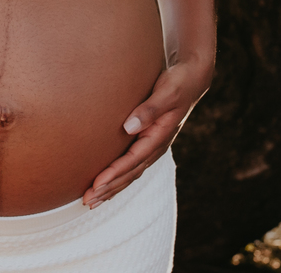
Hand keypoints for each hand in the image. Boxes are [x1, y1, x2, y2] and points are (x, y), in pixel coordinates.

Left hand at [82, 60, 211, 208]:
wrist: (192, 79)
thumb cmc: (178, 83)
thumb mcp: (167, 93)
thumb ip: (149, 109)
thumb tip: (128, 127)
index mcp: (160, 136)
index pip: (133, 160)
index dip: (115, 173)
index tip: (97, 184)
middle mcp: (157, 145)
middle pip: (131, 173)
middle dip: (109, 188)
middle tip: (88, 201)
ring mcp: (153, 146)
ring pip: (130, 173)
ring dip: (112, 188)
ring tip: (92, 201)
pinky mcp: (148, 142)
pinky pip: (131, 165)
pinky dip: (118, 177)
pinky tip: (106, 185)